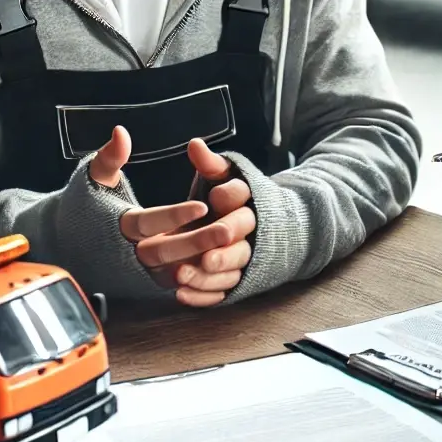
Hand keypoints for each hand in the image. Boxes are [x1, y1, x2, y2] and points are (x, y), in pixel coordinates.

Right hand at [89, 129, 253, 306]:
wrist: (65, 246)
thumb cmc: (83, 208)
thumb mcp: (92, 180)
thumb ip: (109, 158)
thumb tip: (121, 132)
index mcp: (116, 226)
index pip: (147, 222)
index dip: (173, 216)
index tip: (202, 206)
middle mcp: (127, 254)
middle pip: (165, 251)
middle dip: (197, 242)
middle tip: (227, 231)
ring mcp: (137, 274)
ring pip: (173, 272)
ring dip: (201, 263)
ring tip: (230, 248)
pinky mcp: (145, 286)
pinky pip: (174, 286)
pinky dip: (197, 279)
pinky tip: (223, 266)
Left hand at [169, 139, 256, 307]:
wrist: (260, 229)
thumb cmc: (228, 200)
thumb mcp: (221, 177)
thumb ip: (210, 165)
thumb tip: (195, 145)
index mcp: (246, 202)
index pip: (243, 197)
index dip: (230, 197)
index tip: (216, 196)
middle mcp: (248, 232)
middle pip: (241, 242)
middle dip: (224, 248)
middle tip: (206, 254)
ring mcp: (241, 259)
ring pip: (231, 271)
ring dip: (208, 276)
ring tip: (182, 275)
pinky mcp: (232, 280)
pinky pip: (221, 292)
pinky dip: (202, 296)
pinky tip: (181, 295)